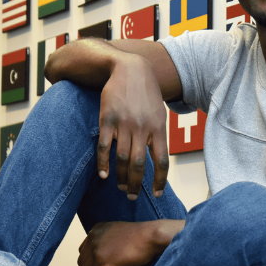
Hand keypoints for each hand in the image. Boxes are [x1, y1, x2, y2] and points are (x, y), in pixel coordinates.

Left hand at [77, 221, 177, 265]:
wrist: (151, 237)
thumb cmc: (143, 238)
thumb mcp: (120, 235)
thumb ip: (110, 243)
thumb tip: (105, 260)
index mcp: (97, 229)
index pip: (85, 249)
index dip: (93, 261)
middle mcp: (92, 236)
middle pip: (83, 259)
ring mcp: (94, 247)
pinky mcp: (99, 258)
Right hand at [97, 54, 169, 198]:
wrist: (129, 68)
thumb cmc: (146, 93)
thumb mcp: (158, 113)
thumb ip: (157, 135)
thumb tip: (158, 159)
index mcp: (158, 127)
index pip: (161, 161)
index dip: (160, 180)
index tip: (157, 194)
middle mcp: (142, 128)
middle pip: (140, 164)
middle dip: (136, 184)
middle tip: (133, 197)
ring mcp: (124, 124)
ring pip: (123, 158)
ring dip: (121, 177)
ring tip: (122, 188)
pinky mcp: (107, 119)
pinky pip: (105, 146)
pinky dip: (103, 163)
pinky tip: (103, 174)